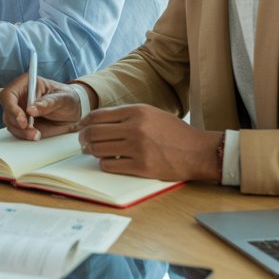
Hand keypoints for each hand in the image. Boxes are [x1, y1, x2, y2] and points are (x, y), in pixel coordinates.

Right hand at [0, 73, 85, 140]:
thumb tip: (31, 109)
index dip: (12, 108)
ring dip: (21, 131)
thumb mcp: (62, 98)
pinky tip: (36, 135)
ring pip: (10, 122)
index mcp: (26, 83)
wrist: (72, 111)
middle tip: (30, 130)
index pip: (9, 94)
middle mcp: (19, 96)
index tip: (23, 120)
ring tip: (37, 134)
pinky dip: (24, 135)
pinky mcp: (22, 122)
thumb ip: (47, 103)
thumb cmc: (67, 98)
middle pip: (7, 110)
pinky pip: (17, 130)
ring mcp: (19, 109)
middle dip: (17, 123)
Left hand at [72, 104, 221, 181]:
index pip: (98, 115)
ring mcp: (137, 147)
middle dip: (84, 138)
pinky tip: (108, 163)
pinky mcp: (141, 166)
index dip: (84, 123)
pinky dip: (104, 165)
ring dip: (92, 152)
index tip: (80, 128)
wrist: (198, 151)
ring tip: (94, 153)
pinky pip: (110, 166)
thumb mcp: (151, 114)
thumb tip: (98, 122)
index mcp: (136, 111)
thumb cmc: (174, 132)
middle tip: (83, 143)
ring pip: (99, 149)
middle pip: (94, 132)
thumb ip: (127, 115)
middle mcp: (135, 127)